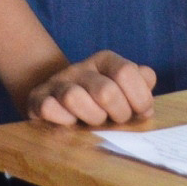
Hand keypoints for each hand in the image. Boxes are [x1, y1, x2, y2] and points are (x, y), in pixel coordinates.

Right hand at [23, 50, 157, 125]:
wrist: (58, 100)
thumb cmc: (100, 101)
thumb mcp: (124, 90)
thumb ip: (141, 86)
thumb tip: (147, 97)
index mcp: (105, 61)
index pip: (127, 72)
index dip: (139, 99)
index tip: (139, 112)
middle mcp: (81, 68)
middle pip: (106, 91)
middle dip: (117, 114)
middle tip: (116, 119)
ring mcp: (58, 82)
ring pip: (74, 97)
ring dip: (90, 118)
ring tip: (94, 122)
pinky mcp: (38, 98)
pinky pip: (49, 108)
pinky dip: (62, 121)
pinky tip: (70, 124)